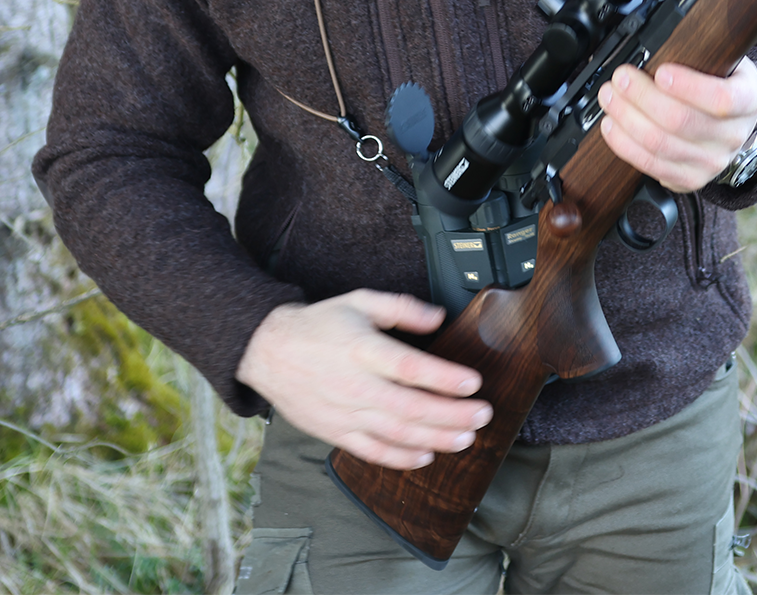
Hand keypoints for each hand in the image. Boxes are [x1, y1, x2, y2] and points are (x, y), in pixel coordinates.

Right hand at [235, 289, 492, 469]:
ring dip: (437, 439)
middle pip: (412, 408)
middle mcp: (356, 384)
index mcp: (363, 349)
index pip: (411, 368)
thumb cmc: (319, 325)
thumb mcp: (360, 301)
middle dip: (453, 415)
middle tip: (483, 415)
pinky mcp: (336, 432)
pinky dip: (401, 458)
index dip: (445, 378)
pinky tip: (426, 456)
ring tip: (467, 438)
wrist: (270, 351)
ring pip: (398, 434)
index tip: (474, 383)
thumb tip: (438, 317)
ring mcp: (346, 413)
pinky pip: (373, 451)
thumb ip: (401, 308)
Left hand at [597, 56, 756, 193]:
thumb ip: (698, 57)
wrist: (732, 123)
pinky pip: (650, 165)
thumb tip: (654, 48)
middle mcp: (732, 136)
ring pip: (660, 144)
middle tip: (621, 78)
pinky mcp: (690, 179)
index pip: (722, 99)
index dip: (688, 86)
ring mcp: (712, 162)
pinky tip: (611, 125)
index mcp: (747, 100)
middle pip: (681, 121)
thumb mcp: (723, 63)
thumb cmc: (721, 85)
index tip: (661, 72)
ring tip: (610, 97)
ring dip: (626, 117)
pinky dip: (624, 144)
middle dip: (641, 96)